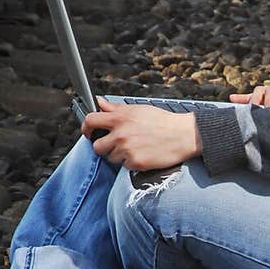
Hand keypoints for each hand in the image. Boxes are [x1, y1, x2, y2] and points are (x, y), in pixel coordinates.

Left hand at [83, 98, 201, 168]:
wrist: (183, 135)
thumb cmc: (162, 122)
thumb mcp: (138, 109)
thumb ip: (115, 108)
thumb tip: (99, 102)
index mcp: (119, 118)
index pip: (91, 121)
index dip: (86, 128)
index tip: (88, 132)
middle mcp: (121, 134)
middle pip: (97, 146)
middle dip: (103, 146)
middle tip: (115, 144)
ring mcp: (127, 150)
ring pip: (111, 158)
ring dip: (119, 155)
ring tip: (135, 148)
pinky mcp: (135, 163)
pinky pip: (124, 166)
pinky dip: (131, 162)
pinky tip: (142, 154)